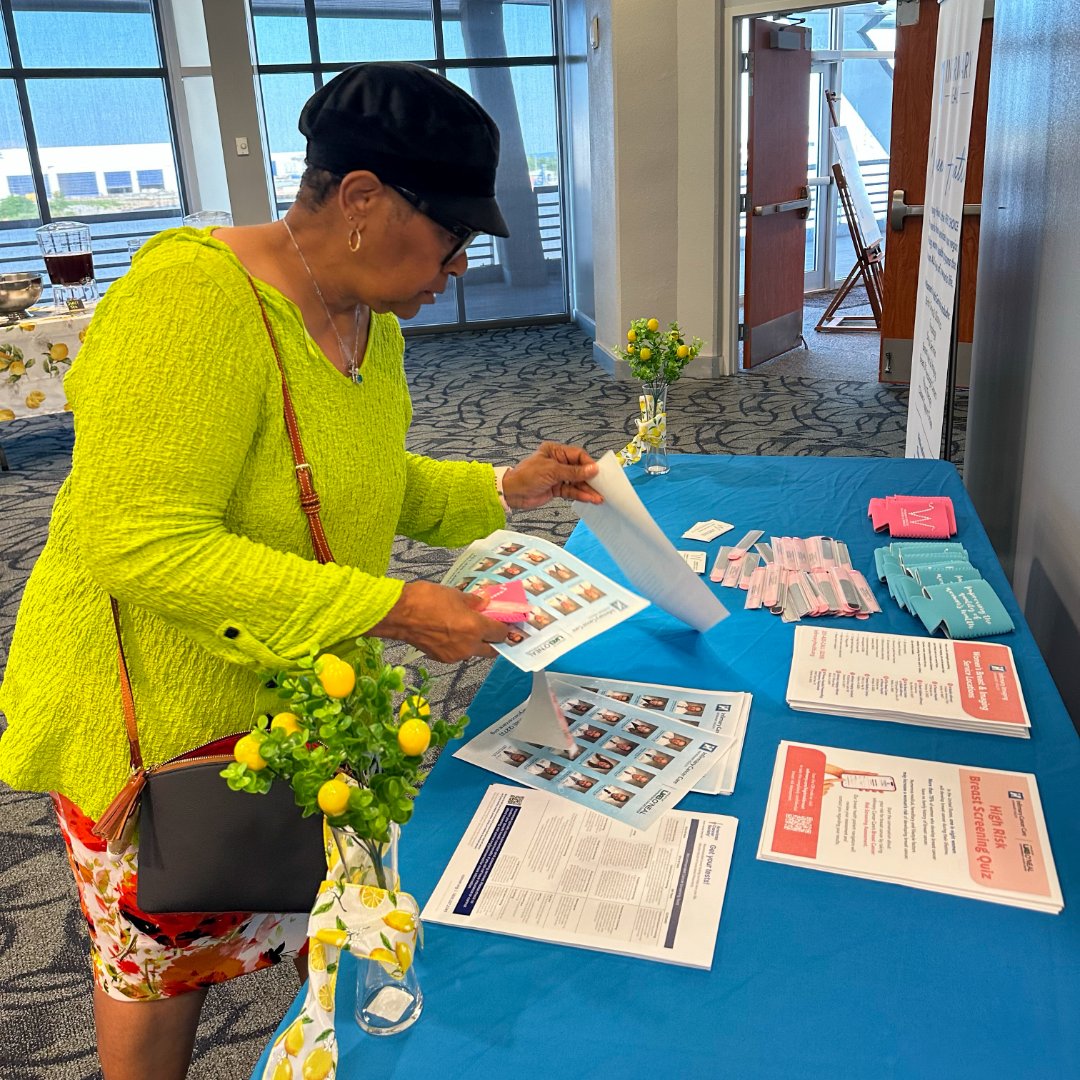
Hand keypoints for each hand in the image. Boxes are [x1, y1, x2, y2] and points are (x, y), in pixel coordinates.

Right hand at [366, 580, 508, 661]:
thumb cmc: (427, 599)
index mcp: (475, 628)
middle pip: (492, 650)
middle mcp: (468, 646)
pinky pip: (458, 653)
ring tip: (469, 628)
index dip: (505, 628)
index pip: (501, 634)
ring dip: (476, 643)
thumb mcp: (455, 594)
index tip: (506, 622)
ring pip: (474, 652)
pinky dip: (460, 645)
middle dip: (495, 641)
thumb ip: (474, 602)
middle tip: (493, 630)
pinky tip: (452, 632)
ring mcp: (455, 655)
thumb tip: (485, 604)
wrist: (398, 614)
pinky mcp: (441, 658)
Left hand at [503, 442, 602, 509]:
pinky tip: (589, 499)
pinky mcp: (556, 488)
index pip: (578, 455)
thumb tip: (593, 469)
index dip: (588, 464)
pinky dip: (580, 495)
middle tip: (602, 487)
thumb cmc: (526, 476)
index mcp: (555, 451)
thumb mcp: (552, 471)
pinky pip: (571, 491)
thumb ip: (574, 472)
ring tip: (598, 497)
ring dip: (587, 490)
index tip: (598, 473)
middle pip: (579, 469)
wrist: (512, 493)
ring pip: (577, 482)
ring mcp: (557, 476)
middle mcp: (558, 462)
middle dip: (590, 479)